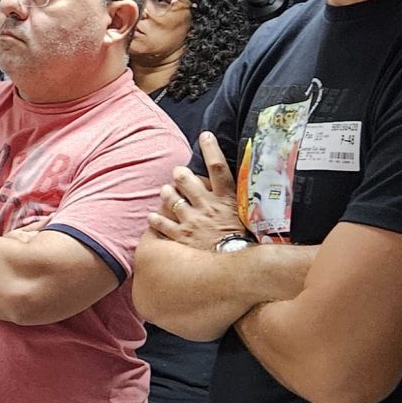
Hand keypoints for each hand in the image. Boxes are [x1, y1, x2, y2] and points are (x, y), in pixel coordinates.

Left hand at [149, 131, 245, 248]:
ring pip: (170, 198)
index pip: (218, 167)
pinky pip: (161, 223)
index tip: (205, 135)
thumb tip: (238, 186)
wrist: (236, 267)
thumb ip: (238, 200)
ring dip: (166, 193)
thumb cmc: (244, 241)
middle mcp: (207, 206)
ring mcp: (192, 221)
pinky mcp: (180, 237)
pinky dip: (155, 218)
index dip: (211, 148)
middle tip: (179, 174)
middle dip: (179, 173)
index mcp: (227, 199)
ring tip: (167, 193)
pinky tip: (154, 216)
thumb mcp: (247, 216)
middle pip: (186, 179)